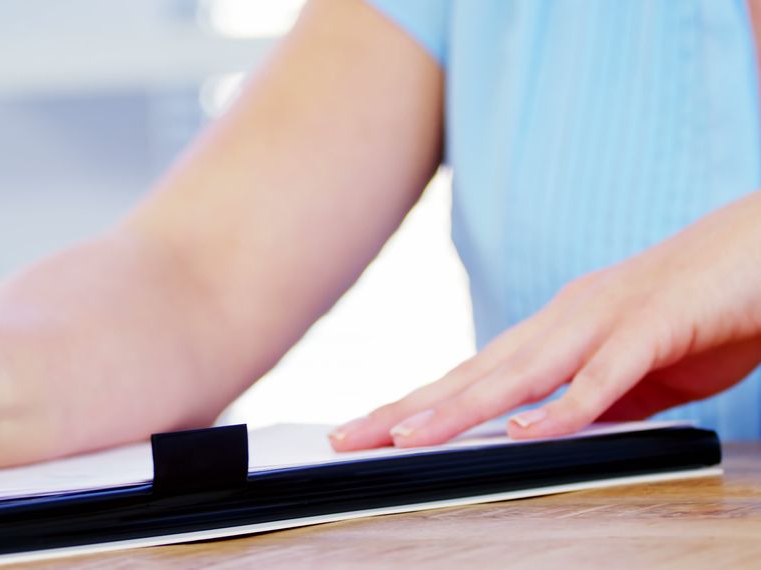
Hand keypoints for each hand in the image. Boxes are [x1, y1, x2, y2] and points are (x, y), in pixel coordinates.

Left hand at [329, 190, 760, 450]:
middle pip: (473, 374)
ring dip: (459, 409)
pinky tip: (526, 432)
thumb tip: (557, 431)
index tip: (370, 430)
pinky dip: (564, 407)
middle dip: (407, 410)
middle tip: (348, 438)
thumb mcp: (637, 370)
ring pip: (518, 373)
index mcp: (556, 329)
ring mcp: (604, 320)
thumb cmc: (703, 307)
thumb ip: (594, 398)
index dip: (417, 405)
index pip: (472, 376)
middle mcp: (564, 319)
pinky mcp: (653, 328)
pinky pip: (604, 376)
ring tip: (405, 439)